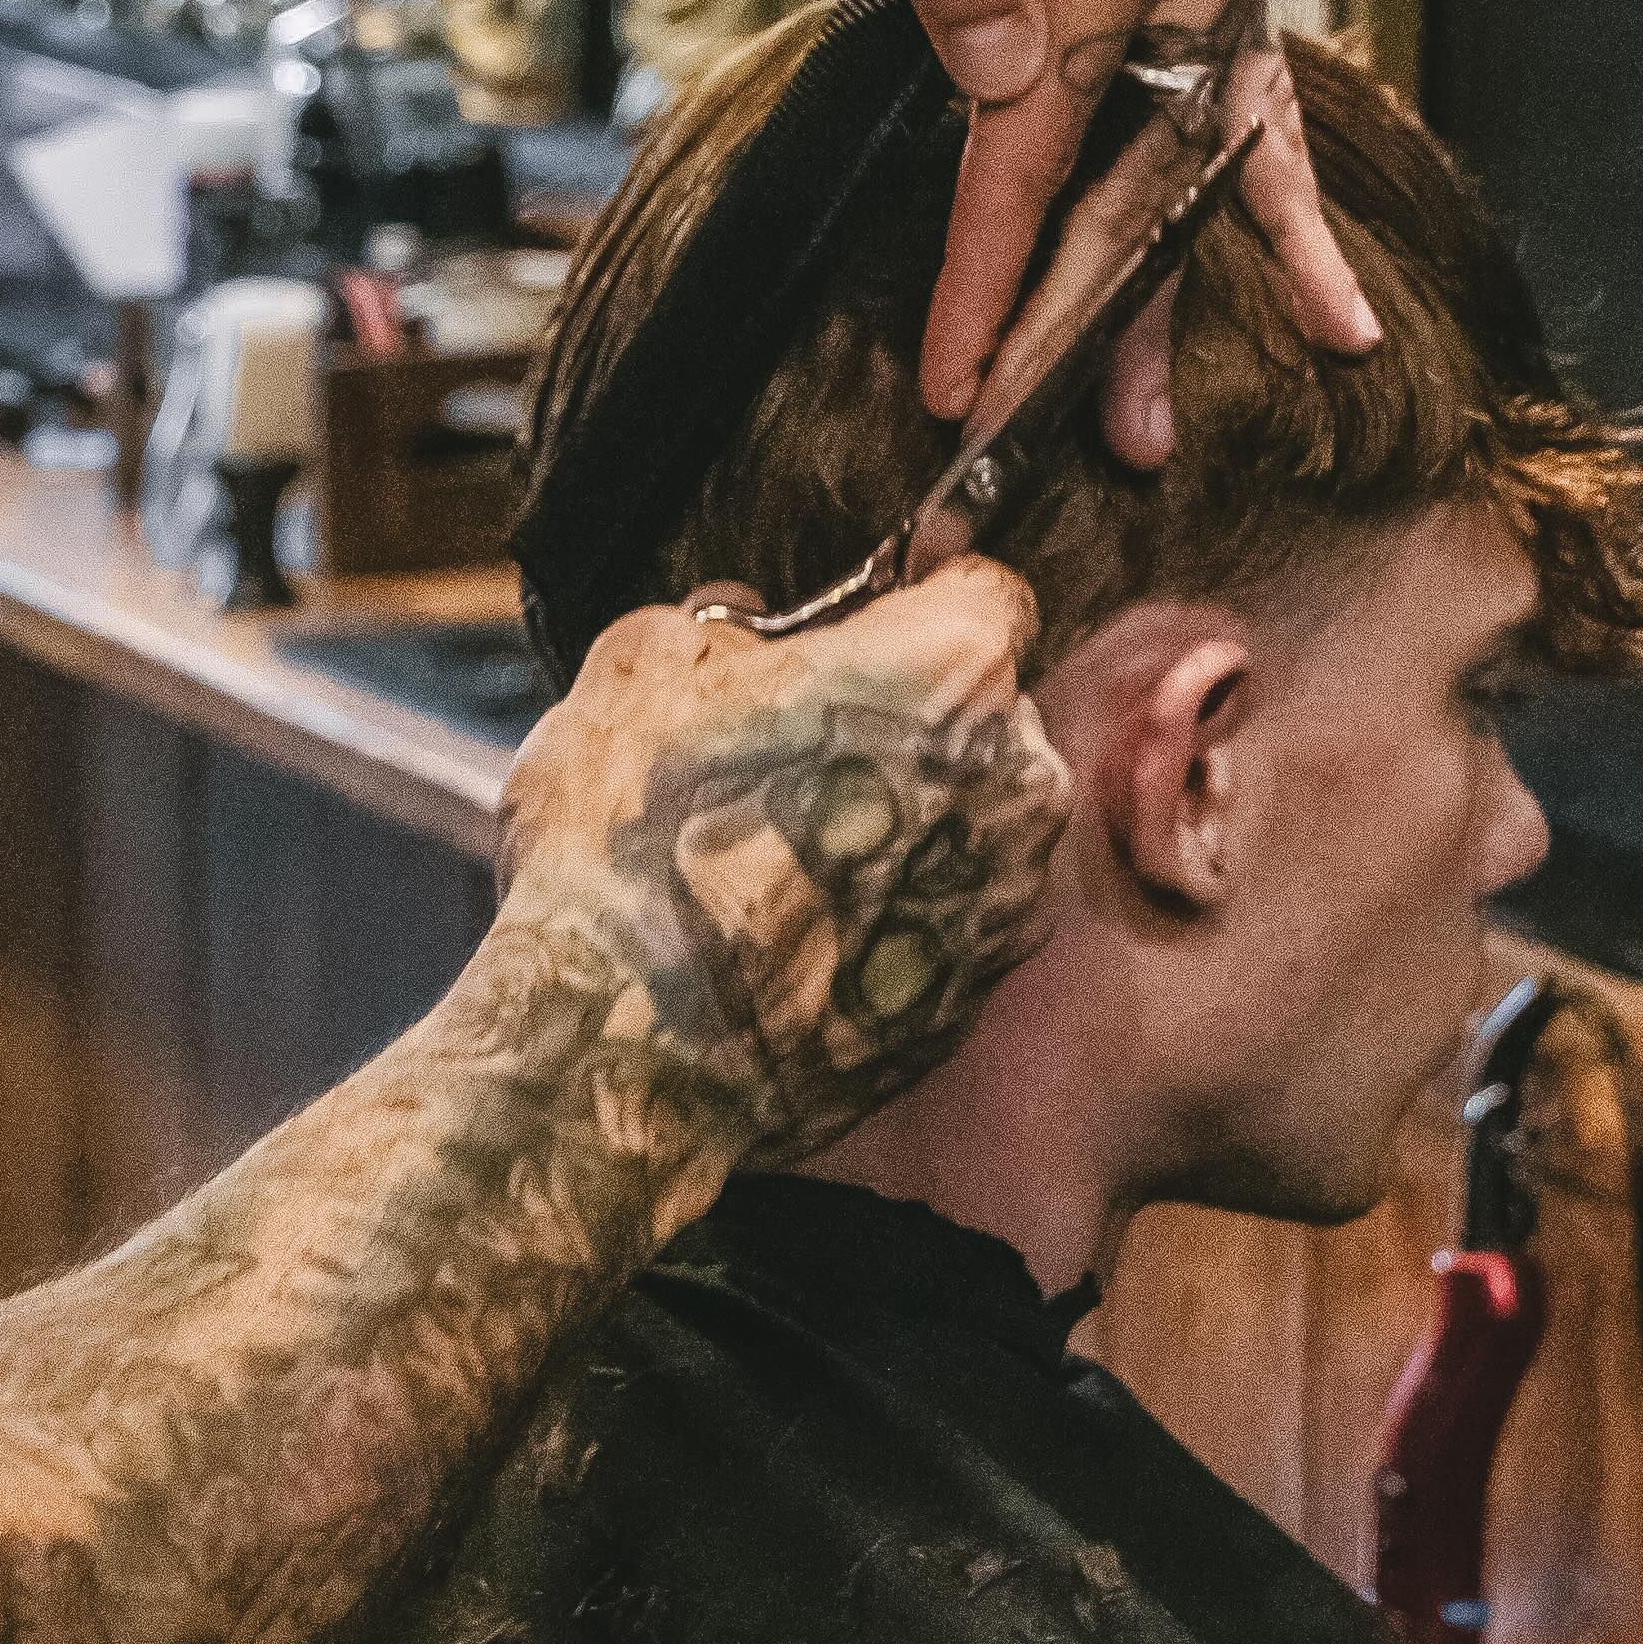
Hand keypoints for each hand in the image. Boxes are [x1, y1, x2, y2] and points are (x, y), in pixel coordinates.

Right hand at [494, 562, 1070, 1166]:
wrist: (627, 1053)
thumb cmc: (635, 844)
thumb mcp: (639, 669)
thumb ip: (717, 627)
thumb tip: (743, 633)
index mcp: (953, 669)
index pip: (976, 591)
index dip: (909, 604)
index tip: (856, 629)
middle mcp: (1015, 783)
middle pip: (976, 716)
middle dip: (899, 723)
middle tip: (787, 752)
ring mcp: (1004, 904)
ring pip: (965, 824)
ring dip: (895, 824)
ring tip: (775, 855)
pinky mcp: (973, 1005)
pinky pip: (942, 923)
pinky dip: (887, 918)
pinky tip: (789, 935)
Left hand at [751, 0, 1379, 435]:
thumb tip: (1006, 64)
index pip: (1054, 105)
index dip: (1000, 247)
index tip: (957, 368)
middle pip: (1138, 162)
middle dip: (1073, 315)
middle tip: (1007, 439)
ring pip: (1193, 168)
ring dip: (1160, 305)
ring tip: (1135, 439)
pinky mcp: (1204, 2)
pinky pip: (1247, 134)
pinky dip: (1280, 231)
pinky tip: (1333, 328)